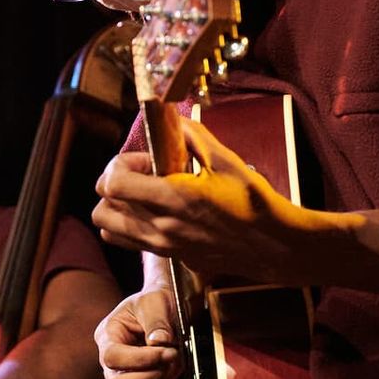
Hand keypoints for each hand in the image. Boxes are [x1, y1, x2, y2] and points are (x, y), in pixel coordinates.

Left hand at [90, 124, 313, 282]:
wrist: (277, 247)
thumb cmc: (255, 203)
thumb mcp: (227, 161)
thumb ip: (194, 137)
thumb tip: (172, 119)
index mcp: (172, 200)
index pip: (112, 185)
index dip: (119, 165)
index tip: (146, 159)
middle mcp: (162, 228)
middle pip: (101, 211)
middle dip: (112, 187)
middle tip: (140, 176)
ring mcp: (166, 248)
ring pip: (110, 232)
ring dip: (118, 210)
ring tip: (145, 196)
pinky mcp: (174, 259)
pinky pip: (135, 243)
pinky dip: (134, 227)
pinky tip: (161, 213)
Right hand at [94, 287, 181, 378]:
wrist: (164, 312)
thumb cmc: (156, 303)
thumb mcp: (156, 303)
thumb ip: (157, 320)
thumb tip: (159, 341)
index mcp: (108, 335)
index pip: (113, 357)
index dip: (141, 359)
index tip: (168, 351)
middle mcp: (110, 362)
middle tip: (169, 363)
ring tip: (166, 377)